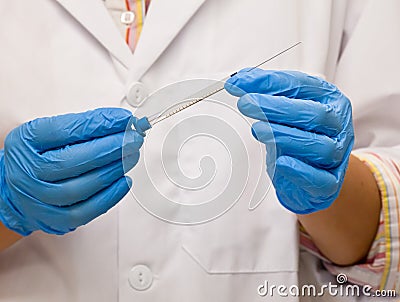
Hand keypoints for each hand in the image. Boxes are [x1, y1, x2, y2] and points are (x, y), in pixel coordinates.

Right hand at [0, 108, 143, 234]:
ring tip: (131, 156)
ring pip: (82, 187)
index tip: (123, 119)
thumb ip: (81, 126)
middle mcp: (30, 171)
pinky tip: (124, 181)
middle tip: (133, 139)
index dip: (99, 124)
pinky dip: (110, 196)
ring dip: (113, 170)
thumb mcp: (49, 132)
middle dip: (111, 147)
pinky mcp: (55, 218)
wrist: (15, 189)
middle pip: (75, 160)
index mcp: (27, 142)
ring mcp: (41, 198)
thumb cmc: (38, 156)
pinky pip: (86, 211)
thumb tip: (119, 123)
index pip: (66, 130)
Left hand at [225, 69, 353, 213]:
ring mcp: (337, 156)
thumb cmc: (299, 138)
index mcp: (329, 100)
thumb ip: (266, 95)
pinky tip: (280, 161)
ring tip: (257, 129)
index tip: (241, 81)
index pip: (303, 85)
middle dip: (277, 107)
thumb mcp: (284, 112)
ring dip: (285, 136)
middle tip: (247, 104)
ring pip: (319, 146)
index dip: (271, 83)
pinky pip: (320, 179)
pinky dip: (300, 171)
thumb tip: (238, 80)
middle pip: (315, 114)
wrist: (312, 175)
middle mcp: (338, 126)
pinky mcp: (329, 183)